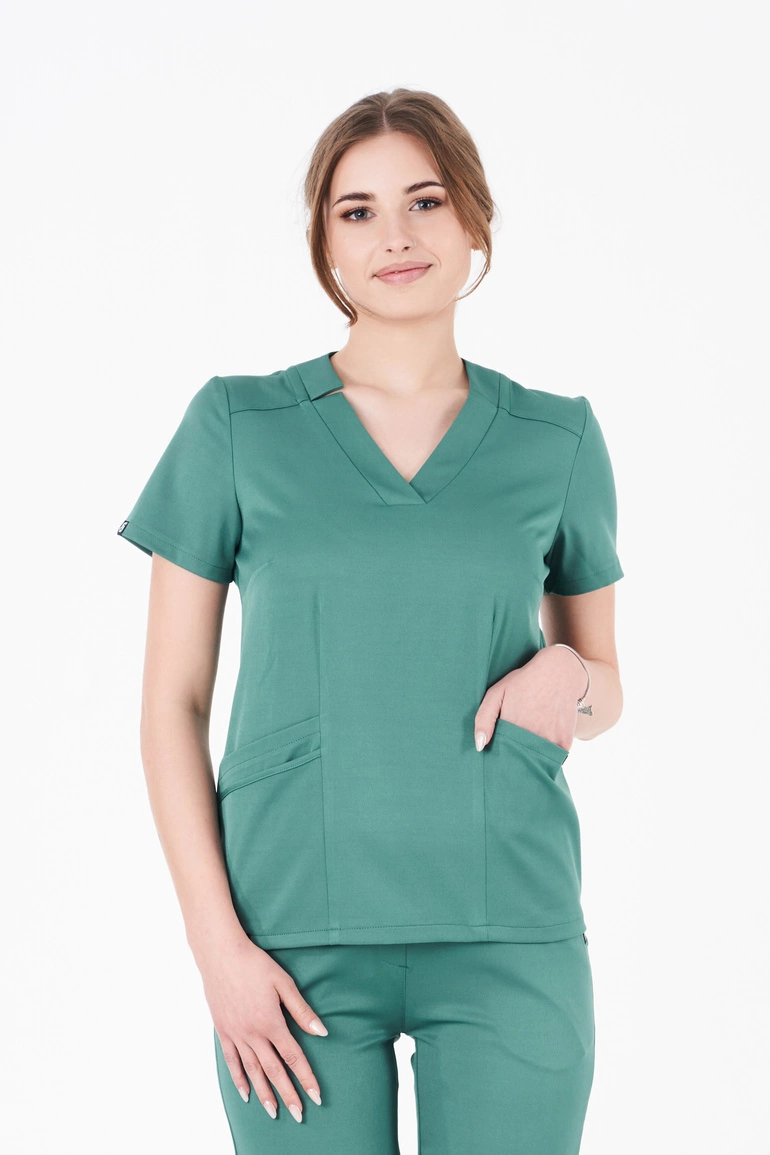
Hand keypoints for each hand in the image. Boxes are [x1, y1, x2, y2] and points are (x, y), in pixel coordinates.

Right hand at [199, 935, 327, 1121]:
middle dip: (288, 1094)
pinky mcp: (223, 1031)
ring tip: (274, 1112)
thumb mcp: (284, 983)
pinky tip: (246, 1094)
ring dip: (264, 1093)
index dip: (306, 1078)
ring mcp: (236, 1034)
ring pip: (252, 1071)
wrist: (221, 955)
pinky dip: (239, 1080)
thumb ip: (301, 1010)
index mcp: (271, 1023)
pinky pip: (232, 1061)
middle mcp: (253, 1034)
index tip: (316, 1096)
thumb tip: (321, 1031)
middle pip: (274, 1071)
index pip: (294, 1057)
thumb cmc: (255, 964)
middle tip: (298, 1114)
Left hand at [474, 645, 586, 752]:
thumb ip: (484, 719)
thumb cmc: (524, 682)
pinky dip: (548, 752)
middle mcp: (531, 737)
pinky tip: (545, 735)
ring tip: (530, 738)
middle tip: (514, 747)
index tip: (498, 753)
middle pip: (519, 761)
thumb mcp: (497, 693)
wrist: (559, 672)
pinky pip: (553, 757)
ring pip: (536, 761)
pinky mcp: (565, 743)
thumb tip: (479, 746)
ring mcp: (550, 741)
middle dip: (515, 759)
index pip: (502, 755)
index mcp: (511, 728)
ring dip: (532, 757)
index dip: (500, 755)